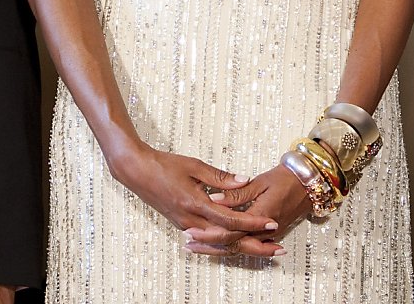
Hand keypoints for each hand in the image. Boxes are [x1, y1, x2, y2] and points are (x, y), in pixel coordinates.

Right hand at [110, 142, 281, 245]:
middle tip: (277, 248)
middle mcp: (192, 221)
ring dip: (242, 246)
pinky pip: (209, 240)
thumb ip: (220, 177)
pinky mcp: (183, 225)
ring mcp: (186, 226)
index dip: (253, 223)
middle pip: (228, 240)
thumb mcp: (194, 165)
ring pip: (219, 244)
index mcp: (196, 204)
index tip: (272, 223)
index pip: (231, 219)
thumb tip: (245, 181)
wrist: (137, 172)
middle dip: (254, 245)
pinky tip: (238, 241)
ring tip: (264, 247)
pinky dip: (226, 243)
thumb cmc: (165, 165)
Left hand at [184, 164, 311, 257]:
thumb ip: (236, 192)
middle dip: (208, 245)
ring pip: (237, 247)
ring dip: (215, 248)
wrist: (308, 184)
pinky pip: (245, 244)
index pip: (231, 229)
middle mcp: (264, 230)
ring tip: (195, 246)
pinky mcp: (267, 234)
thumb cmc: (286, 178)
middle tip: (188, 243)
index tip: (191, 230)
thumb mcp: (260, 181)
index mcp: (261, 214)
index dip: (209, 232)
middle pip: (231, 243)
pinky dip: (228, 246)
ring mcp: (266, 234)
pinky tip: (215, 245)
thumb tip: (214, 198)